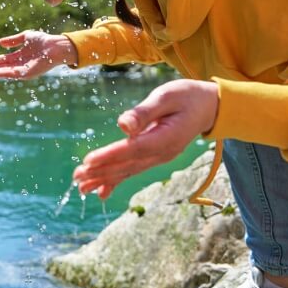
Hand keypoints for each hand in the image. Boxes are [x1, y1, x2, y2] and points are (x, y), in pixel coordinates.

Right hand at [0, 30, 77, 79]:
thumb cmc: (44, 41)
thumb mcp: (26, 37)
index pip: (0, 61)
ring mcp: (22, 71)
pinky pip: (10, 73)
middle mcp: (18, 65)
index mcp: (18, 57)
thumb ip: (13, 40)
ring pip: (2, 73)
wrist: (56, 46)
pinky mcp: (26, 74)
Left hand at [72, 79, 218, 198]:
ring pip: (128, 171)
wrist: (209, 106)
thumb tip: (123, 125)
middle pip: (127, 165)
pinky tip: (100, 191)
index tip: (88, 161)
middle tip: (77, 178)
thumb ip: (145, 112)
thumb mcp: (167, 96)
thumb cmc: (187, 96)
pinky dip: (116, 180)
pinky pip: (133, 170)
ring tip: (81, 187)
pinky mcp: (155, 156)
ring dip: (104, 179)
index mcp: (166, 138)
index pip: (133, 150)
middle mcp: (163, 153)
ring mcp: (160, 157)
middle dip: (101, 172)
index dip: (110, 156)